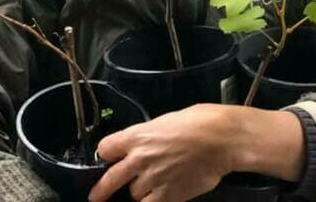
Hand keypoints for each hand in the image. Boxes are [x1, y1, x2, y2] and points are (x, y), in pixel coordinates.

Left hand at [87, 104, 236, 201]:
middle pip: (110, 179)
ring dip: (142, 192)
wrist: (220, 138)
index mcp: (137, 135)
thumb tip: (145, 144)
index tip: (109, 158)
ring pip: (135, 194)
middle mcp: (139, 158)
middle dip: (101, 190)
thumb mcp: (164, 121)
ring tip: (156, 184)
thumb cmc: (198, 122)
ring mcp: (153, 178)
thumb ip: (148, 136)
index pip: (106, 148)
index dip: (106, 154)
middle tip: (95, 197)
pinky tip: (159, 198)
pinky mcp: (169, 195)